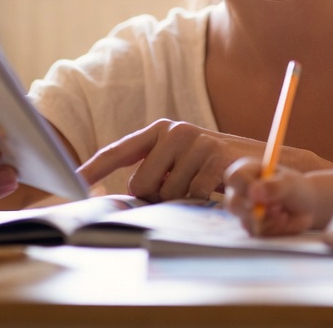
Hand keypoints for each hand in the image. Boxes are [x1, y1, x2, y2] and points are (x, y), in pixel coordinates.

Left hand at [79, 119, 264, 201]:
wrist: (262, 161)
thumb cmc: (212, 166)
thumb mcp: (179, 160)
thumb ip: (152, 169)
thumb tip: (121, 196)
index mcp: (158, 130)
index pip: (117, 152)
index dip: (91, 170)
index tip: (70, 186)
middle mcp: (174, 131)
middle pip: (140, 184)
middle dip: (156, 196)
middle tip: (181, 187)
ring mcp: (195, 143)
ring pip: (166, 193)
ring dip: (180, 200)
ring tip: (201, 185)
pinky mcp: (215, 157)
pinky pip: (191, 196)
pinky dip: (200, 201)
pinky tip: (214, 189)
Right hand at [223, 157, 315, 236]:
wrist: (306, 207)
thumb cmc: (296, 188)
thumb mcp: (290, 184)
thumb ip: (273, 186)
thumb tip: (253, 193)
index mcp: (247, 172)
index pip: (235, 177)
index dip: (245, 187)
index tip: (260, 196)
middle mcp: (240, 191)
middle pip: (233, 203)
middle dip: (256, 210)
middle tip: (276, 208)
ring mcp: (244, 211)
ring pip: (246, 221)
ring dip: (268, 220)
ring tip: (284, 212)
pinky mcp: (251, 227)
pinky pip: (256, 233)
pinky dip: (272, 229)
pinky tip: (283, 221)